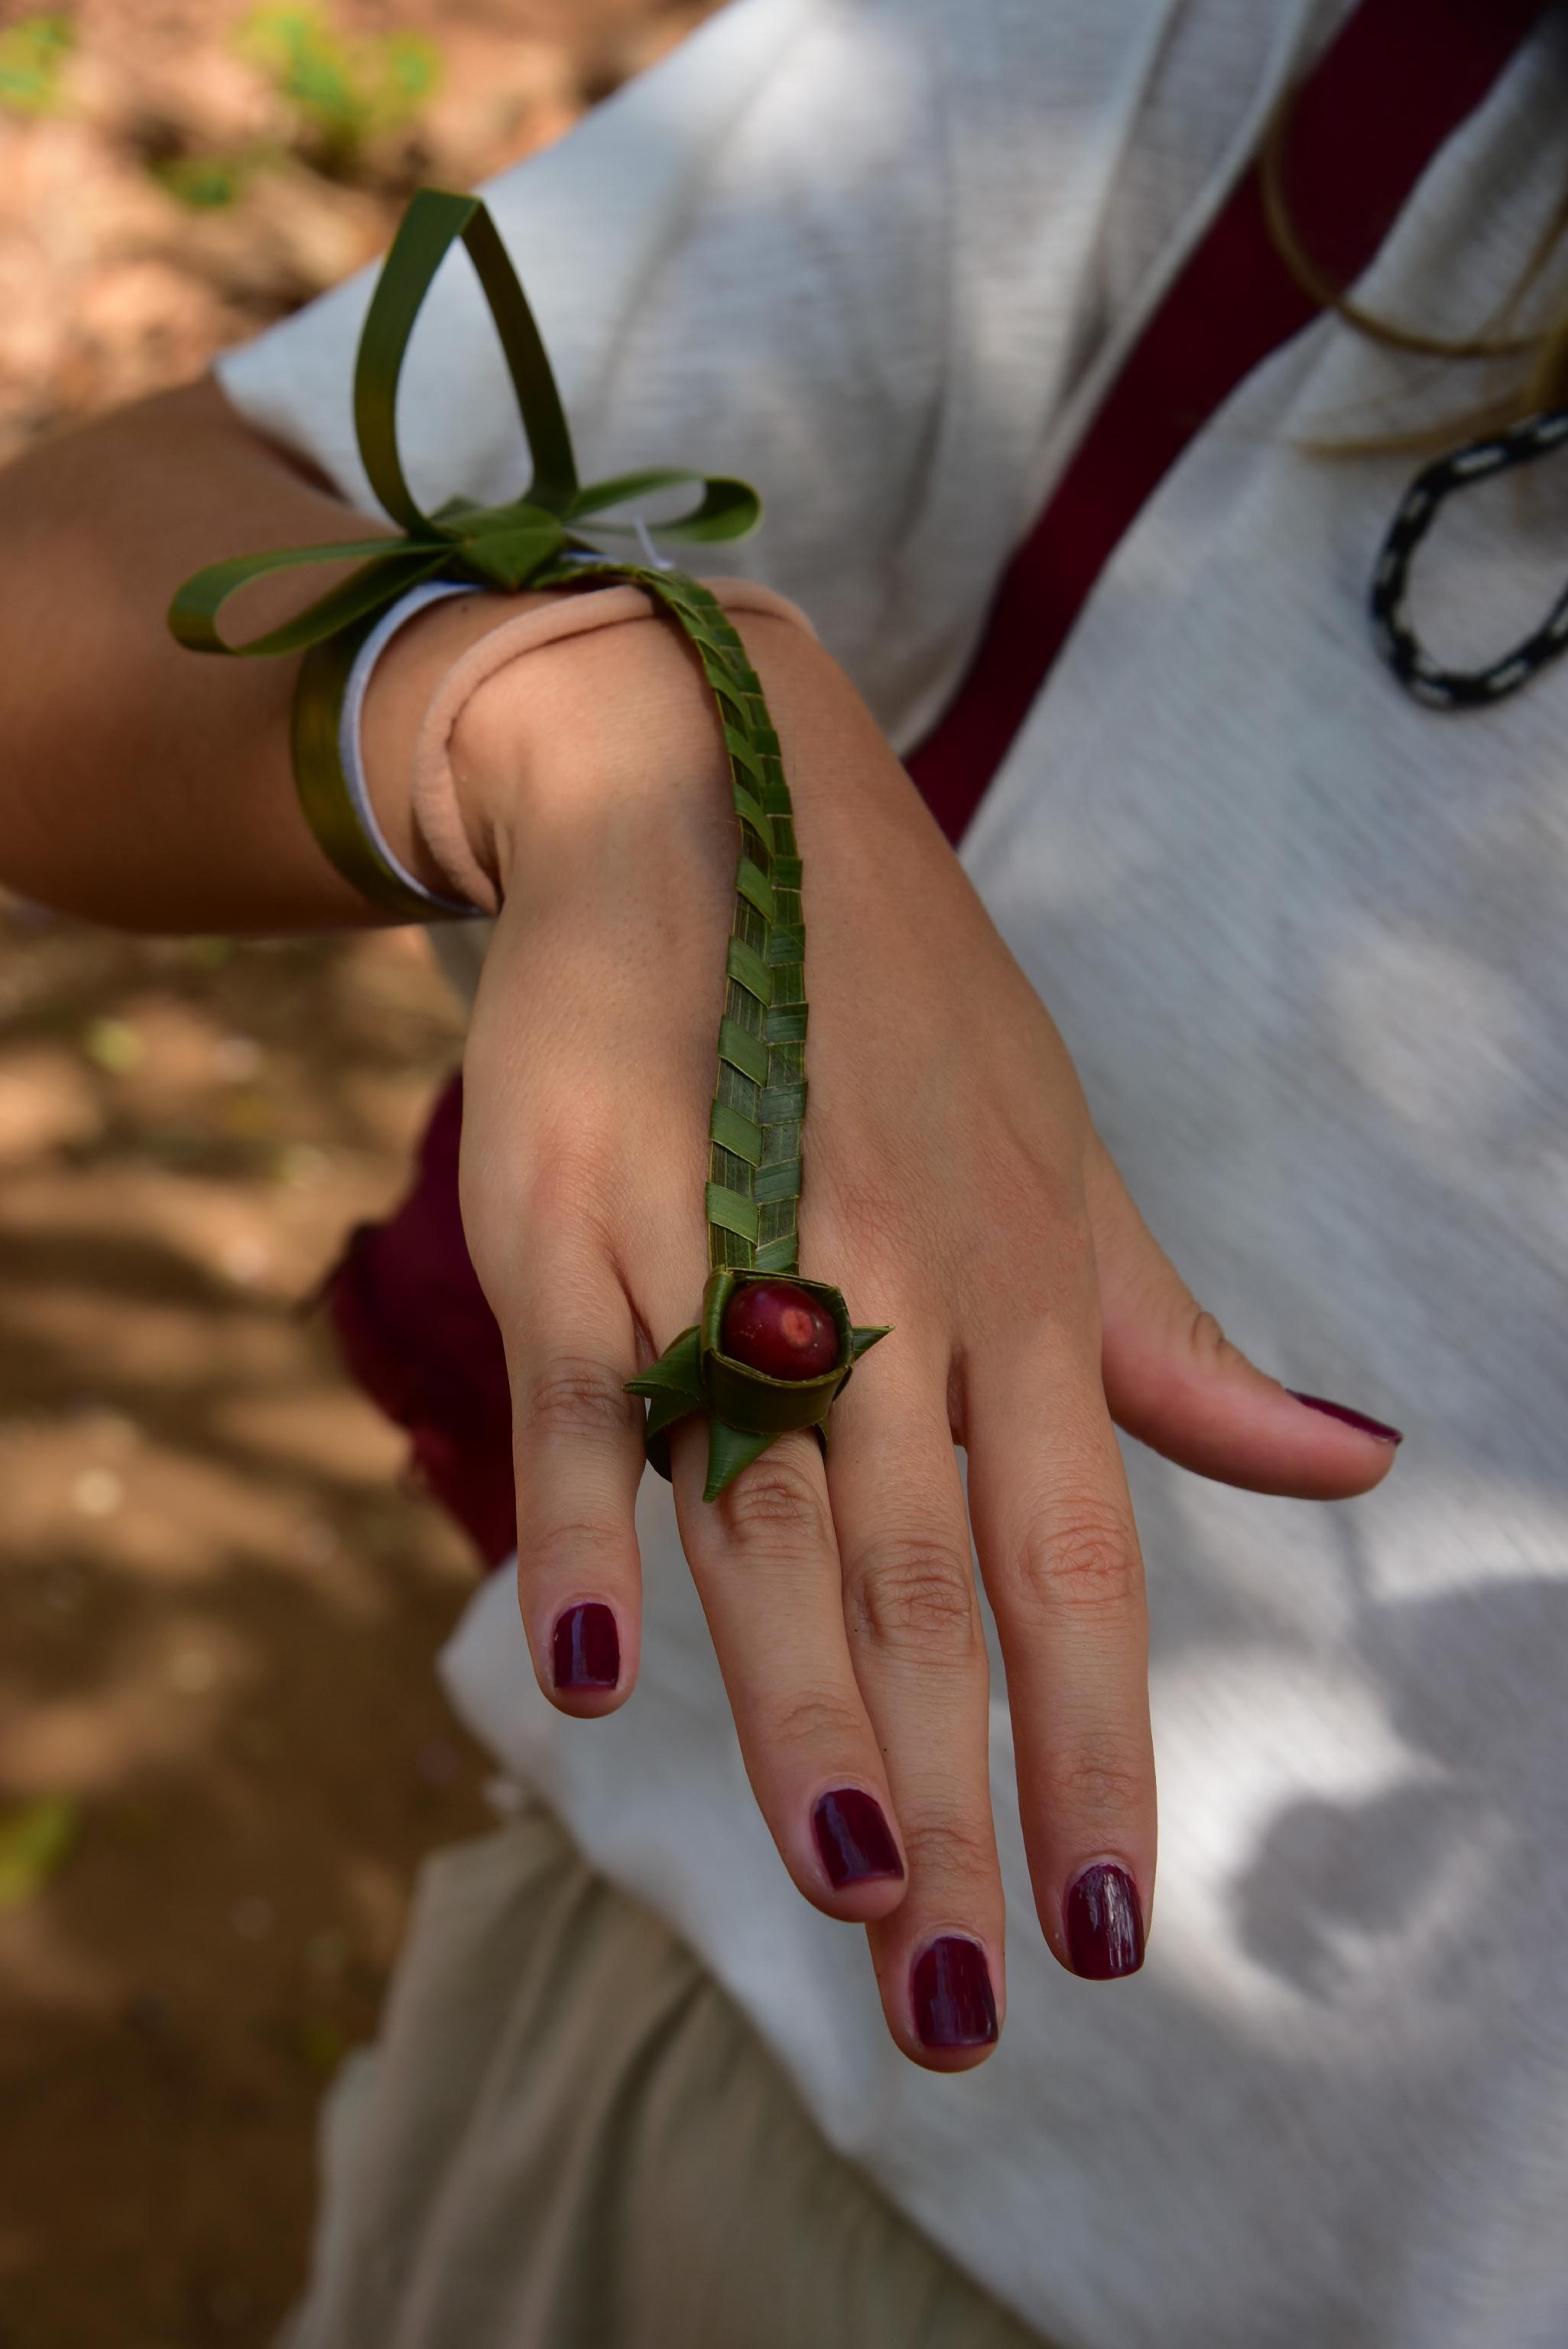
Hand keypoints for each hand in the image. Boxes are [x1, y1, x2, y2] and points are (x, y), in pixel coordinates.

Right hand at [440, 601, 1401, 2068]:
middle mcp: (897, 1288)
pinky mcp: (584, 1201)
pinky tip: (580, 1670)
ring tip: (854, 1885)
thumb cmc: (901, 1018)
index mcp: (1023, 1294)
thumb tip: (1348, 1465)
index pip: (1077, 1564)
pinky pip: (590, 1379)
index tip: (1123, 1932)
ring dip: (810, 1705)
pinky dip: (585, 1518)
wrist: (721, 794)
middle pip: (933, 1577)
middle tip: (974, 2006)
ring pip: (778, 1506)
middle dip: (962, 1798)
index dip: (1102, 1748)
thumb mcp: (1066, 1173)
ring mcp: (737, 1241)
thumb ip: (1172, 1344)